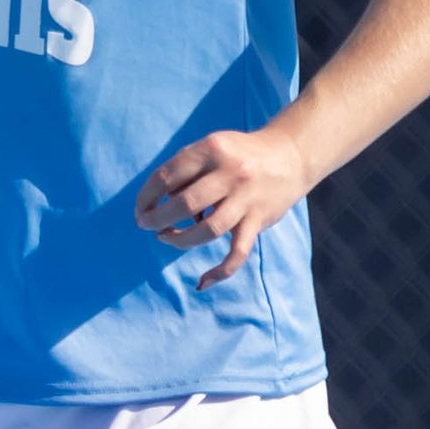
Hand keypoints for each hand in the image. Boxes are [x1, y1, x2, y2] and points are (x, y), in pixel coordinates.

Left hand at [134, 123, 309, 287]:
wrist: (289, 156)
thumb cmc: (238, 154)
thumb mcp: (211, 147)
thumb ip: (184, 168)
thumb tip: (156, 201)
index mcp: (211, 149)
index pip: (167, 176)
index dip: (146, 196)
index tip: (140, 209)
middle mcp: (231, 173)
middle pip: (184, 204)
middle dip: (157, 219)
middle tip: (146, 225)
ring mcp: (246, 198)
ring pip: (208, 230)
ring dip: (180, 239)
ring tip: (165, 237)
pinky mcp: (259, 220)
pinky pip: (238, 252)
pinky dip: (221, 271)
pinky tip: (202, 282)